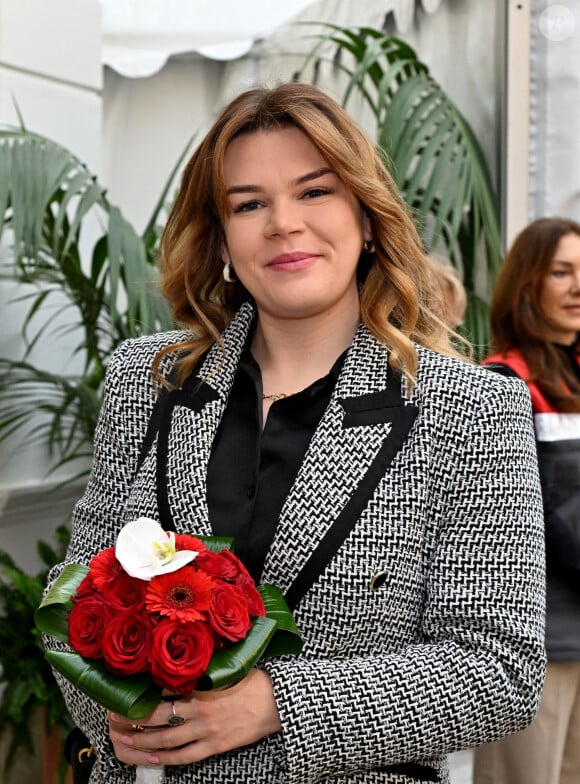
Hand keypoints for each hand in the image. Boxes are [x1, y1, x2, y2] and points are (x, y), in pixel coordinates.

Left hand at [108, 668, 280, 765]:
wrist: (276, 702)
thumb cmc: (253, 680)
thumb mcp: (226, 666)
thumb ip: (203, 665)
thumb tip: (181, 654)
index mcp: (202, 685)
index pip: (164, 689)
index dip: (142, 692)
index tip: (124, 691)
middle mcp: (200, 709)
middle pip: (158, 717)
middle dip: (133, 718)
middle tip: (114, 717)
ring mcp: (206, 730)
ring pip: (166, 740)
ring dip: (142, 741)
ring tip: (124, 739)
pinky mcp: (214, 746)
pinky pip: (184, 757)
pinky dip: (164, 758)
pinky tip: (150, 757)